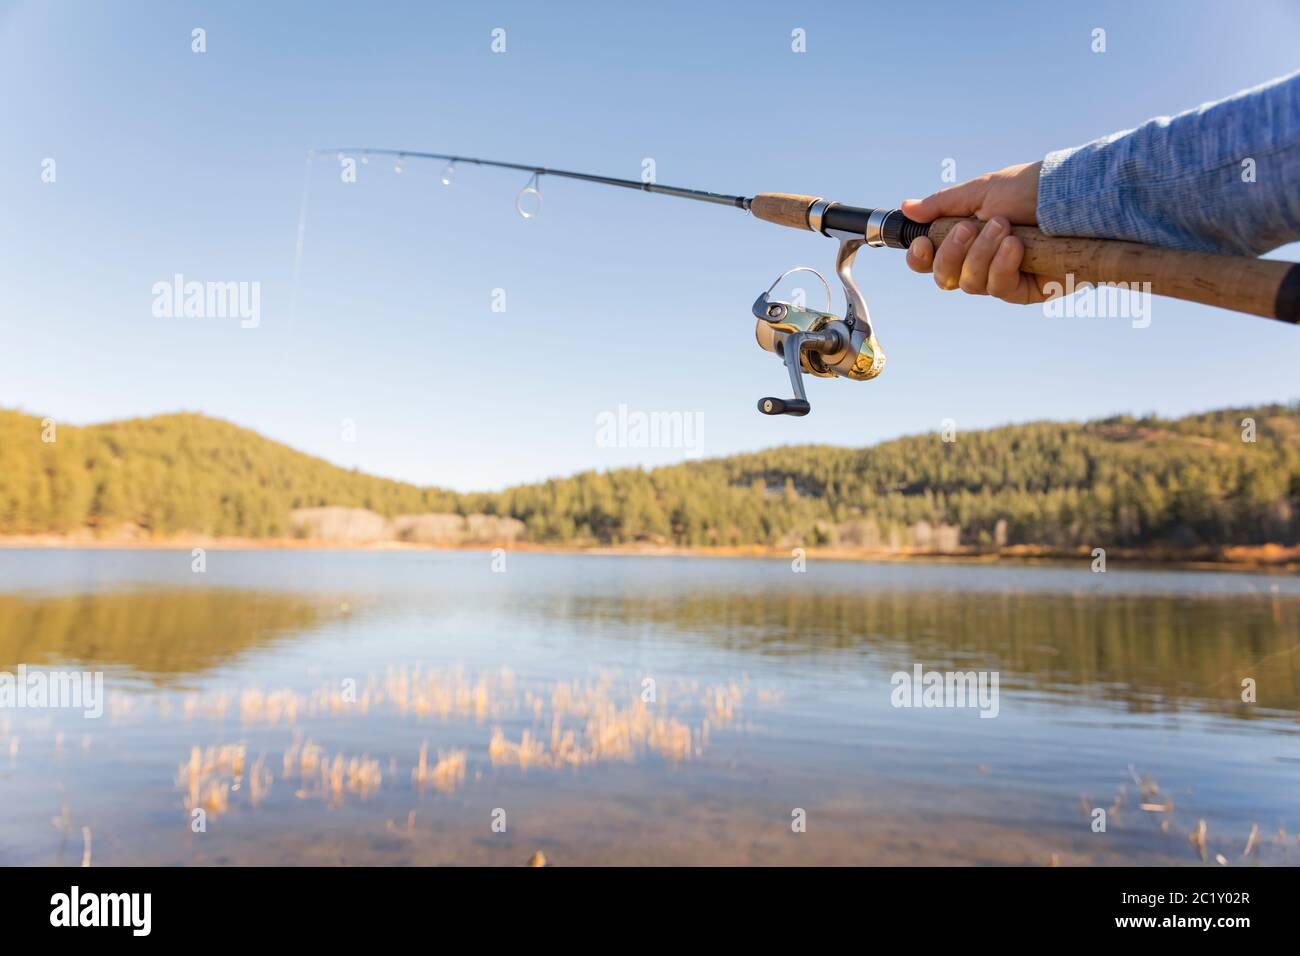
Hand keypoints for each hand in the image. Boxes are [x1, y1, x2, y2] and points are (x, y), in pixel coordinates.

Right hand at [902, 161, 1062, 303]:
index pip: (930, 260)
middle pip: (944, 277)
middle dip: (953, 252)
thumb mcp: (981, 191)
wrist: (1073, 197)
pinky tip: (1016, 246)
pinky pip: (998, 288)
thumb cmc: (1031, 189)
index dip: (920, 258)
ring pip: (969, 283)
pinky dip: (1002, 265)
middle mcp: (980, 261)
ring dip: (982, 253)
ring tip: (1005, 228)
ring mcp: (1001, 277)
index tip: (923, 244)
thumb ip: (942, 204)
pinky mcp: (1024, 291)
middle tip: (971, 227)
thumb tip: (907, 207)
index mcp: (965, 238)